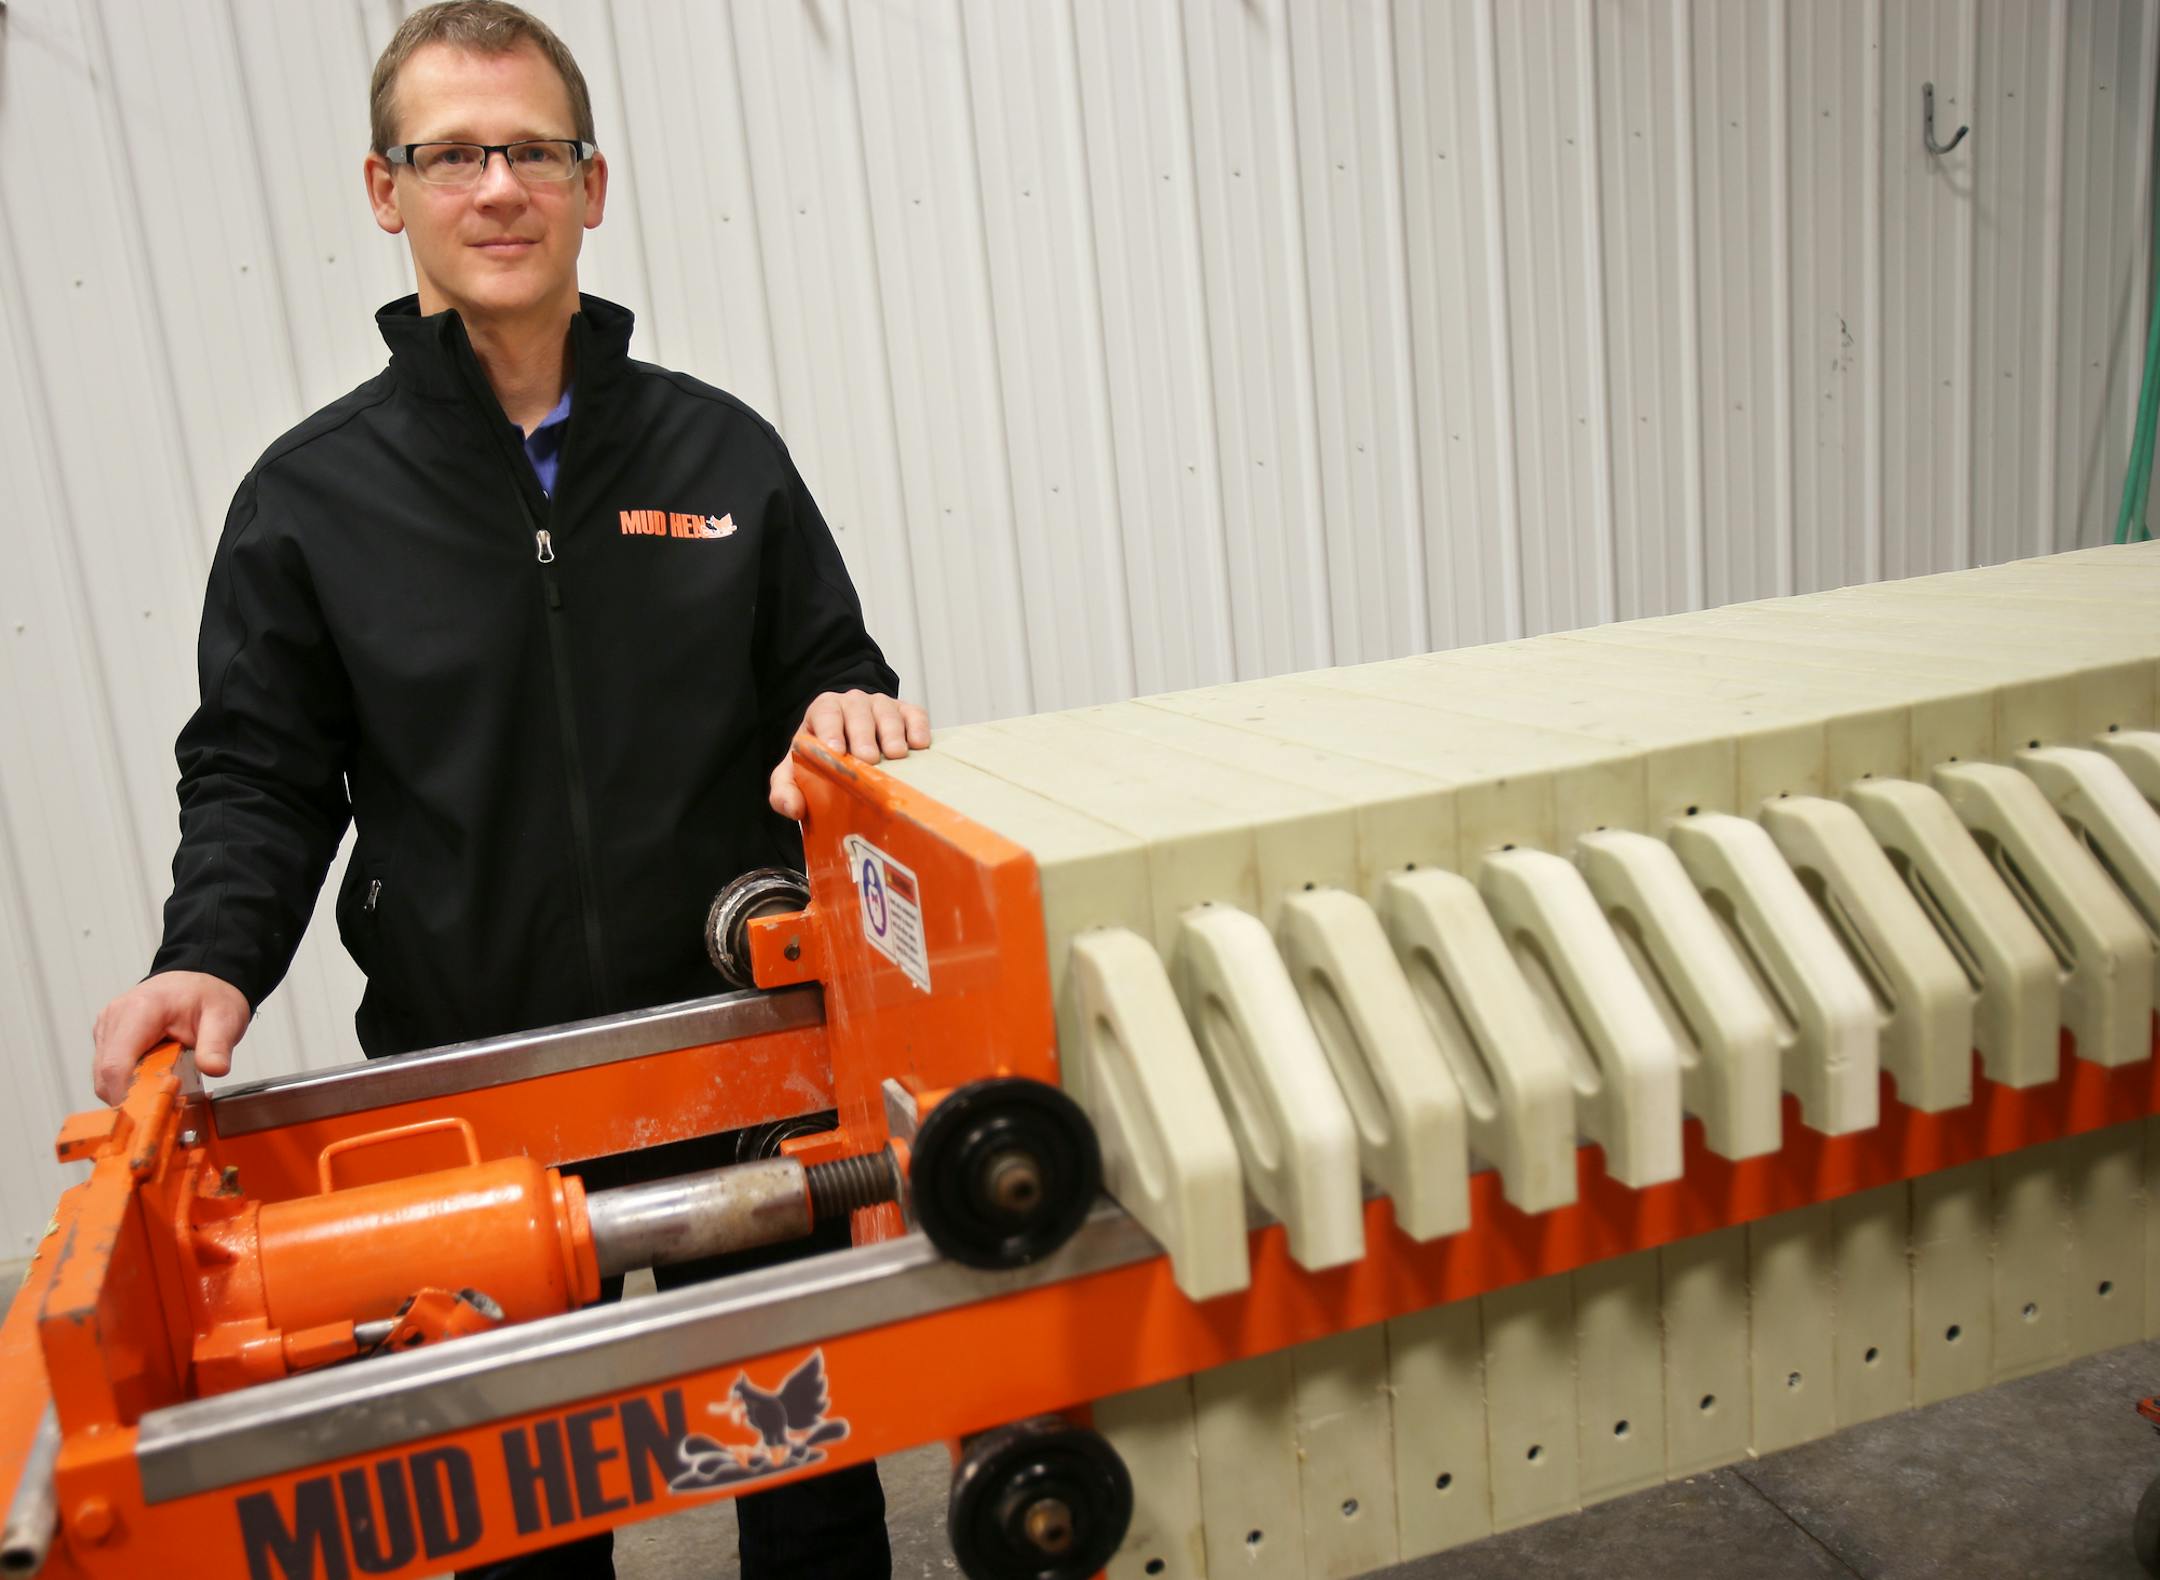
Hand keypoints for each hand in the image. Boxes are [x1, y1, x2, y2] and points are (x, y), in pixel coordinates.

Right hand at [91, 970, 251, 1105]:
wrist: (200, 980)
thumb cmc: (210, 996)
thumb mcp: (224, 1018)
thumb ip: (217, 1046)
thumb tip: (215, 1070)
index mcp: (140, 1010)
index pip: (116, 1064)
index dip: (126, 1096)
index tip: (147, 1116)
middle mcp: (114, 1018)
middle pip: (105, 1075)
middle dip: (130, 1097)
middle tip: (163, 1107)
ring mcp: (107, 1027)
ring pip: (103, 1076)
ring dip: (129, 1090)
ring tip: (162, 1089)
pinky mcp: (108, 1037)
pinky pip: (108, 1070)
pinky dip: (128, 1082)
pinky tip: (153, 1079)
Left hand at [768, 690, 931, 819]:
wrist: (850, 739)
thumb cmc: (824, 756)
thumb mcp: (797, 770)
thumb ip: (785, 788)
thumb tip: (792, 807)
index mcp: (824, 711)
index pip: (826, 712)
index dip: (831, 728)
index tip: (836, 748)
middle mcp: (853, 703)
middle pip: (858, 711)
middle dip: (863, 734)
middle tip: (869, 758)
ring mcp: (881, 705)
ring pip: (887, 711)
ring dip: (892, 733)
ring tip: (896, 755)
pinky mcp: (906, 712)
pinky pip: (914, 714)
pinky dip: (917, 727)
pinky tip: (919, 744)